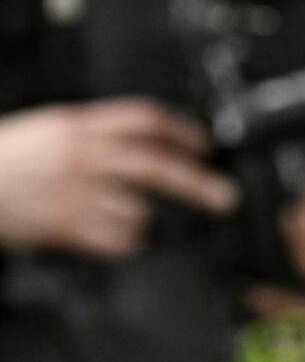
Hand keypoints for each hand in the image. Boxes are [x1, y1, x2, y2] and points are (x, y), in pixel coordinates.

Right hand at [0, 99, 238, 258]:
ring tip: (127, 216)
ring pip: (137, 209)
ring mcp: (73, 192)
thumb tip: (145, 141)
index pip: (145, 119)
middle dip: (198, 183)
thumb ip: (94, 133)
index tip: (204, 144)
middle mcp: (81, 156)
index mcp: (78, 124)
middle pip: (156, 166)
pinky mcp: (63, 226)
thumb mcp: (48, 127)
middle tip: (225, 197)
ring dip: (142, 217)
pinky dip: (124, 241)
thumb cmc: (3, 157)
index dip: (182, 130)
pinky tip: (115, 236)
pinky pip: (114, 239)